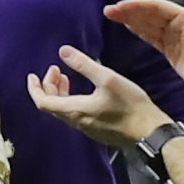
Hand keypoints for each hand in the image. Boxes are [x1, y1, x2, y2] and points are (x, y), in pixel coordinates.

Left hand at [28, 49, 167, 151]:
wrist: (150, 131)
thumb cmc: (130, 105)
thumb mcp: (107, 78)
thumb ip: (84, 65)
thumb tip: (62, 51)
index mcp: (75, 110)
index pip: (43, 102)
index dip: (34, 88)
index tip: (32, 75)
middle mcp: (77, 122)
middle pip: (51, 106)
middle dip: (49, 86)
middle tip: (55, 69)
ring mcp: (87, 128)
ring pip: (64, 110)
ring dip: (60, 93)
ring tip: (66, 77)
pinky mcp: (96, 130)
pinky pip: (75, 115)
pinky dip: (71, 100)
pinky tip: (83, 91)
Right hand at [107, 0, 183, 114]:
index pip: (157, 7)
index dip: (138, 5)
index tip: (120, 6)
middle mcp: (177, 25)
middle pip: (149, 15)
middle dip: (129, 11)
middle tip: (109, 10)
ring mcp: (172, 38)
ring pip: (147, 25)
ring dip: (130, 19)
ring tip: (111, 15)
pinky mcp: (169, 52)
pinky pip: (150, 38)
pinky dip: (138, 31)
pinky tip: (126, 26)